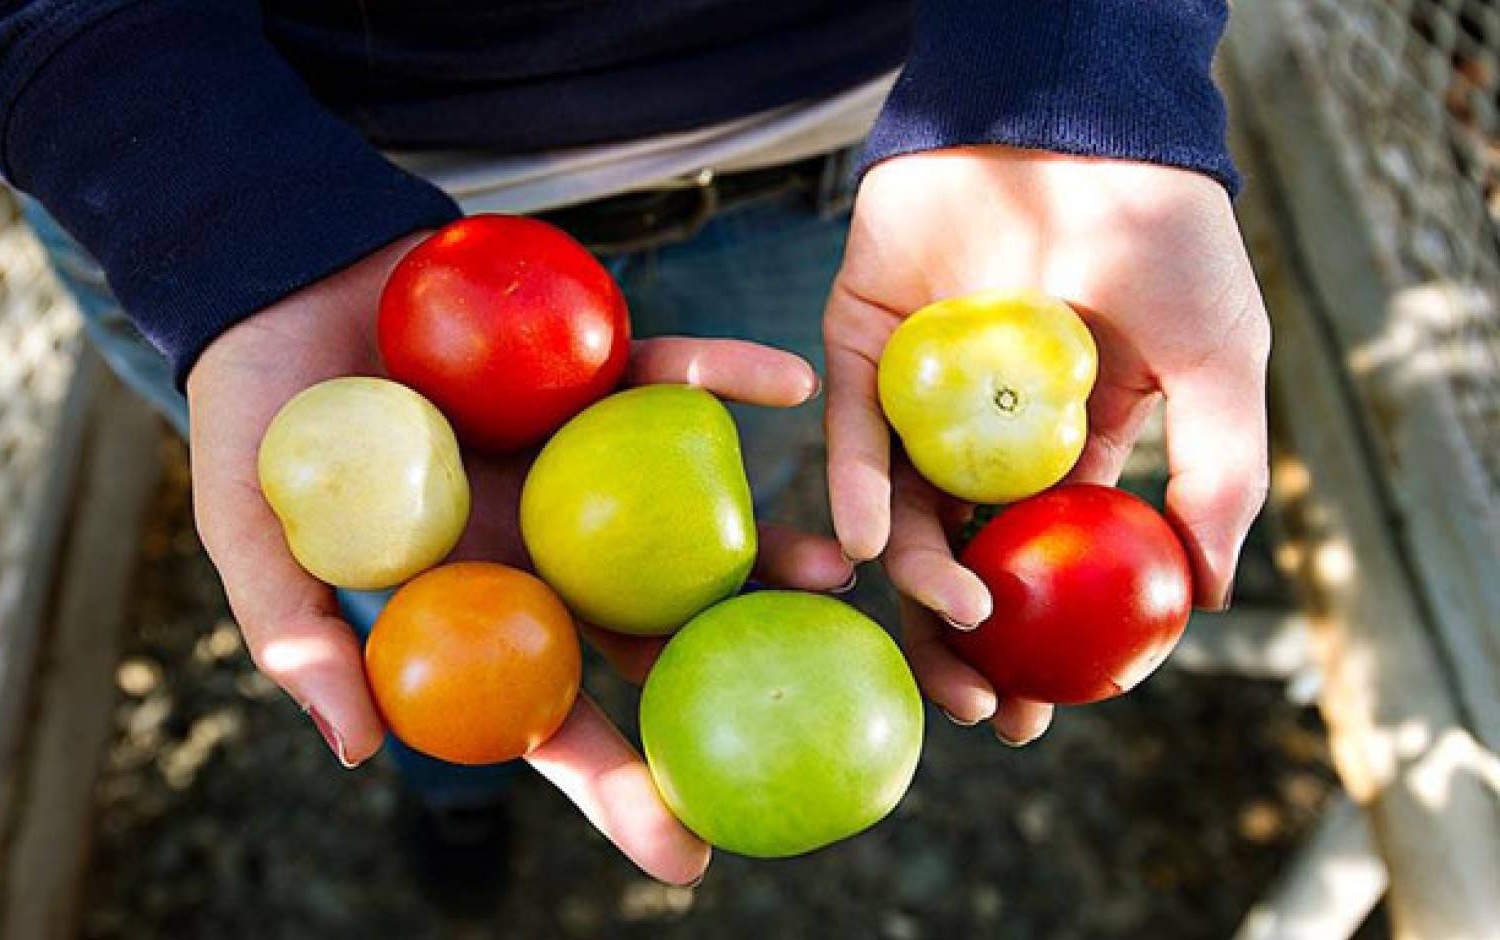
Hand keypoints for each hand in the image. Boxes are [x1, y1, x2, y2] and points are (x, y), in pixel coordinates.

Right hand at [187, 236, 849, 883]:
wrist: (280, 280)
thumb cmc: (259, 417)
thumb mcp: (250, 530)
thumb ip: (294, 634)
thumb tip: (355, 749)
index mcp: (478, 598)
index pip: (552, 713)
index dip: (615, 786)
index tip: (686, 858)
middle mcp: (546, 544)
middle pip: (646, 632)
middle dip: (726, 681)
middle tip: (809, 717)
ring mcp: (579, 462)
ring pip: (684, 520)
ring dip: (761, 544)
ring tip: (833, 569)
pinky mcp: (592, 373)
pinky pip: (666, 381)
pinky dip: (724, 376)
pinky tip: (789, 383)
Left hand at [824, 147, 1269, 743]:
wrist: (1073, 120)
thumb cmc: (1160, 233)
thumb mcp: (1218, 359)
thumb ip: (1218, 472)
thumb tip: (1212, 593)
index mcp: (1065, 441)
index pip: (1047, 559)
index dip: (1048, 637)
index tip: (1047, 711)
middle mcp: (983, 431)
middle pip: (965, 557)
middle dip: (969, 641)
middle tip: (980, 707)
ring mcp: (917, 393)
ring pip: (903, 509)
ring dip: (920, 576)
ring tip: (956, 618)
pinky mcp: (857, 348)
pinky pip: (848, 432)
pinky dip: (855, 487)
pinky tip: (874, 542)